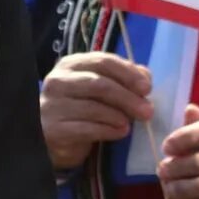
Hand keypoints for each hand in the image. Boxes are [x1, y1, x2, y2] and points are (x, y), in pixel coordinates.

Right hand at [39, 52, 153, 169]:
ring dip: (118, 116)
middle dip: (127, 97)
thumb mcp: (99, 89)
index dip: (128, 73)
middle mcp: (59, 81)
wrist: (52, 136)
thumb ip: (122, 78)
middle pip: (99, 84)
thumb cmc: (80, 108)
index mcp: (72, 64)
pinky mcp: (54, 129)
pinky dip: (108, 131)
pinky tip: (120, 133)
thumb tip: (145, 76)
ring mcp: (53, 105)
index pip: (103, 61)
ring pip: (93, 107)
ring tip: (131, 124)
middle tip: (147, 111)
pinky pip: (86, 129)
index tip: (147, 88)